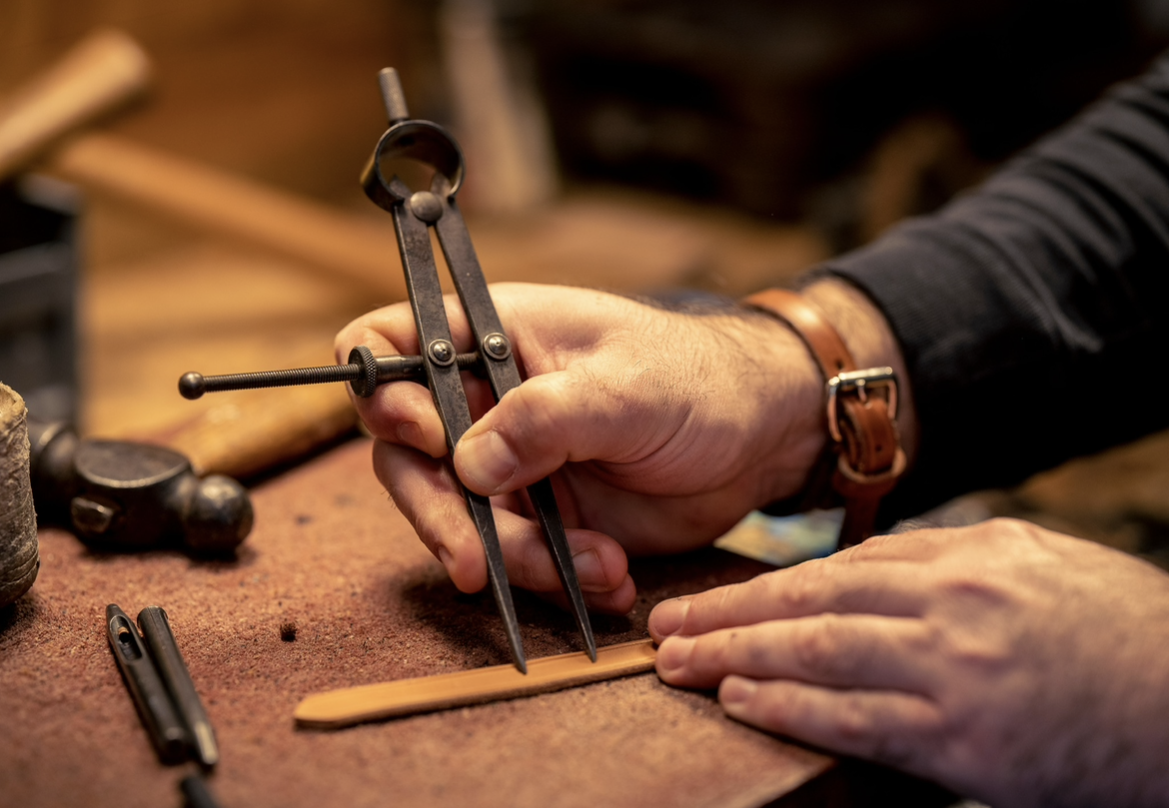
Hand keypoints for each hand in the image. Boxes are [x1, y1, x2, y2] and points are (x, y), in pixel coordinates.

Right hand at [335, 282, 826, 611]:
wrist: (757, 438)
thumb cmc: (697, 379)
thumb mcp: (625, 387)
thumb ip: (545, 418)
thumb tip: (469, 465)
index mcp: (489, 335)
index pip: (389, 344)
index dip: (383, 393)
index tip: (426, 437)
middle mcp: (483, 398)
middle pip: (407, 456)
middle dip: (440, 515)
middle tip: (477, 563)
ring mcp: (508, 461)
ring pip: (461, 520)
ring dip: (517, 558)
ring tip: (598, 566)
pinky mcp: (540, 514)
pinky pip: (515, 557)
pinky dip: (555, 579)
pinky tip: (610, 579)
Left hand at [649, 519, 1168, 807]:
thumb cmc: (1116, 631)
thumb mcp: (1034, 563)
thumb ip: (948, 560)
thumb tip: (870, 568)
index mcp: (966, 556)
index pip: (839, 567)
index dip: (765, 585)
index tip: (714, 596)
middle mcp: (950, 605)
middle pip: (811, 604)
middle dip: (728, 615)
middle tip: (665, 625)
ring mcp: (952, 671)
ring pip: (818, 656)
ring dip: (737, 659)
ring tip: (679, 664)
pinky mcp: (963, 741)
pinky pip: (857, 722)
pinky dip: (791, 710)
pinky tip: (743, 704)